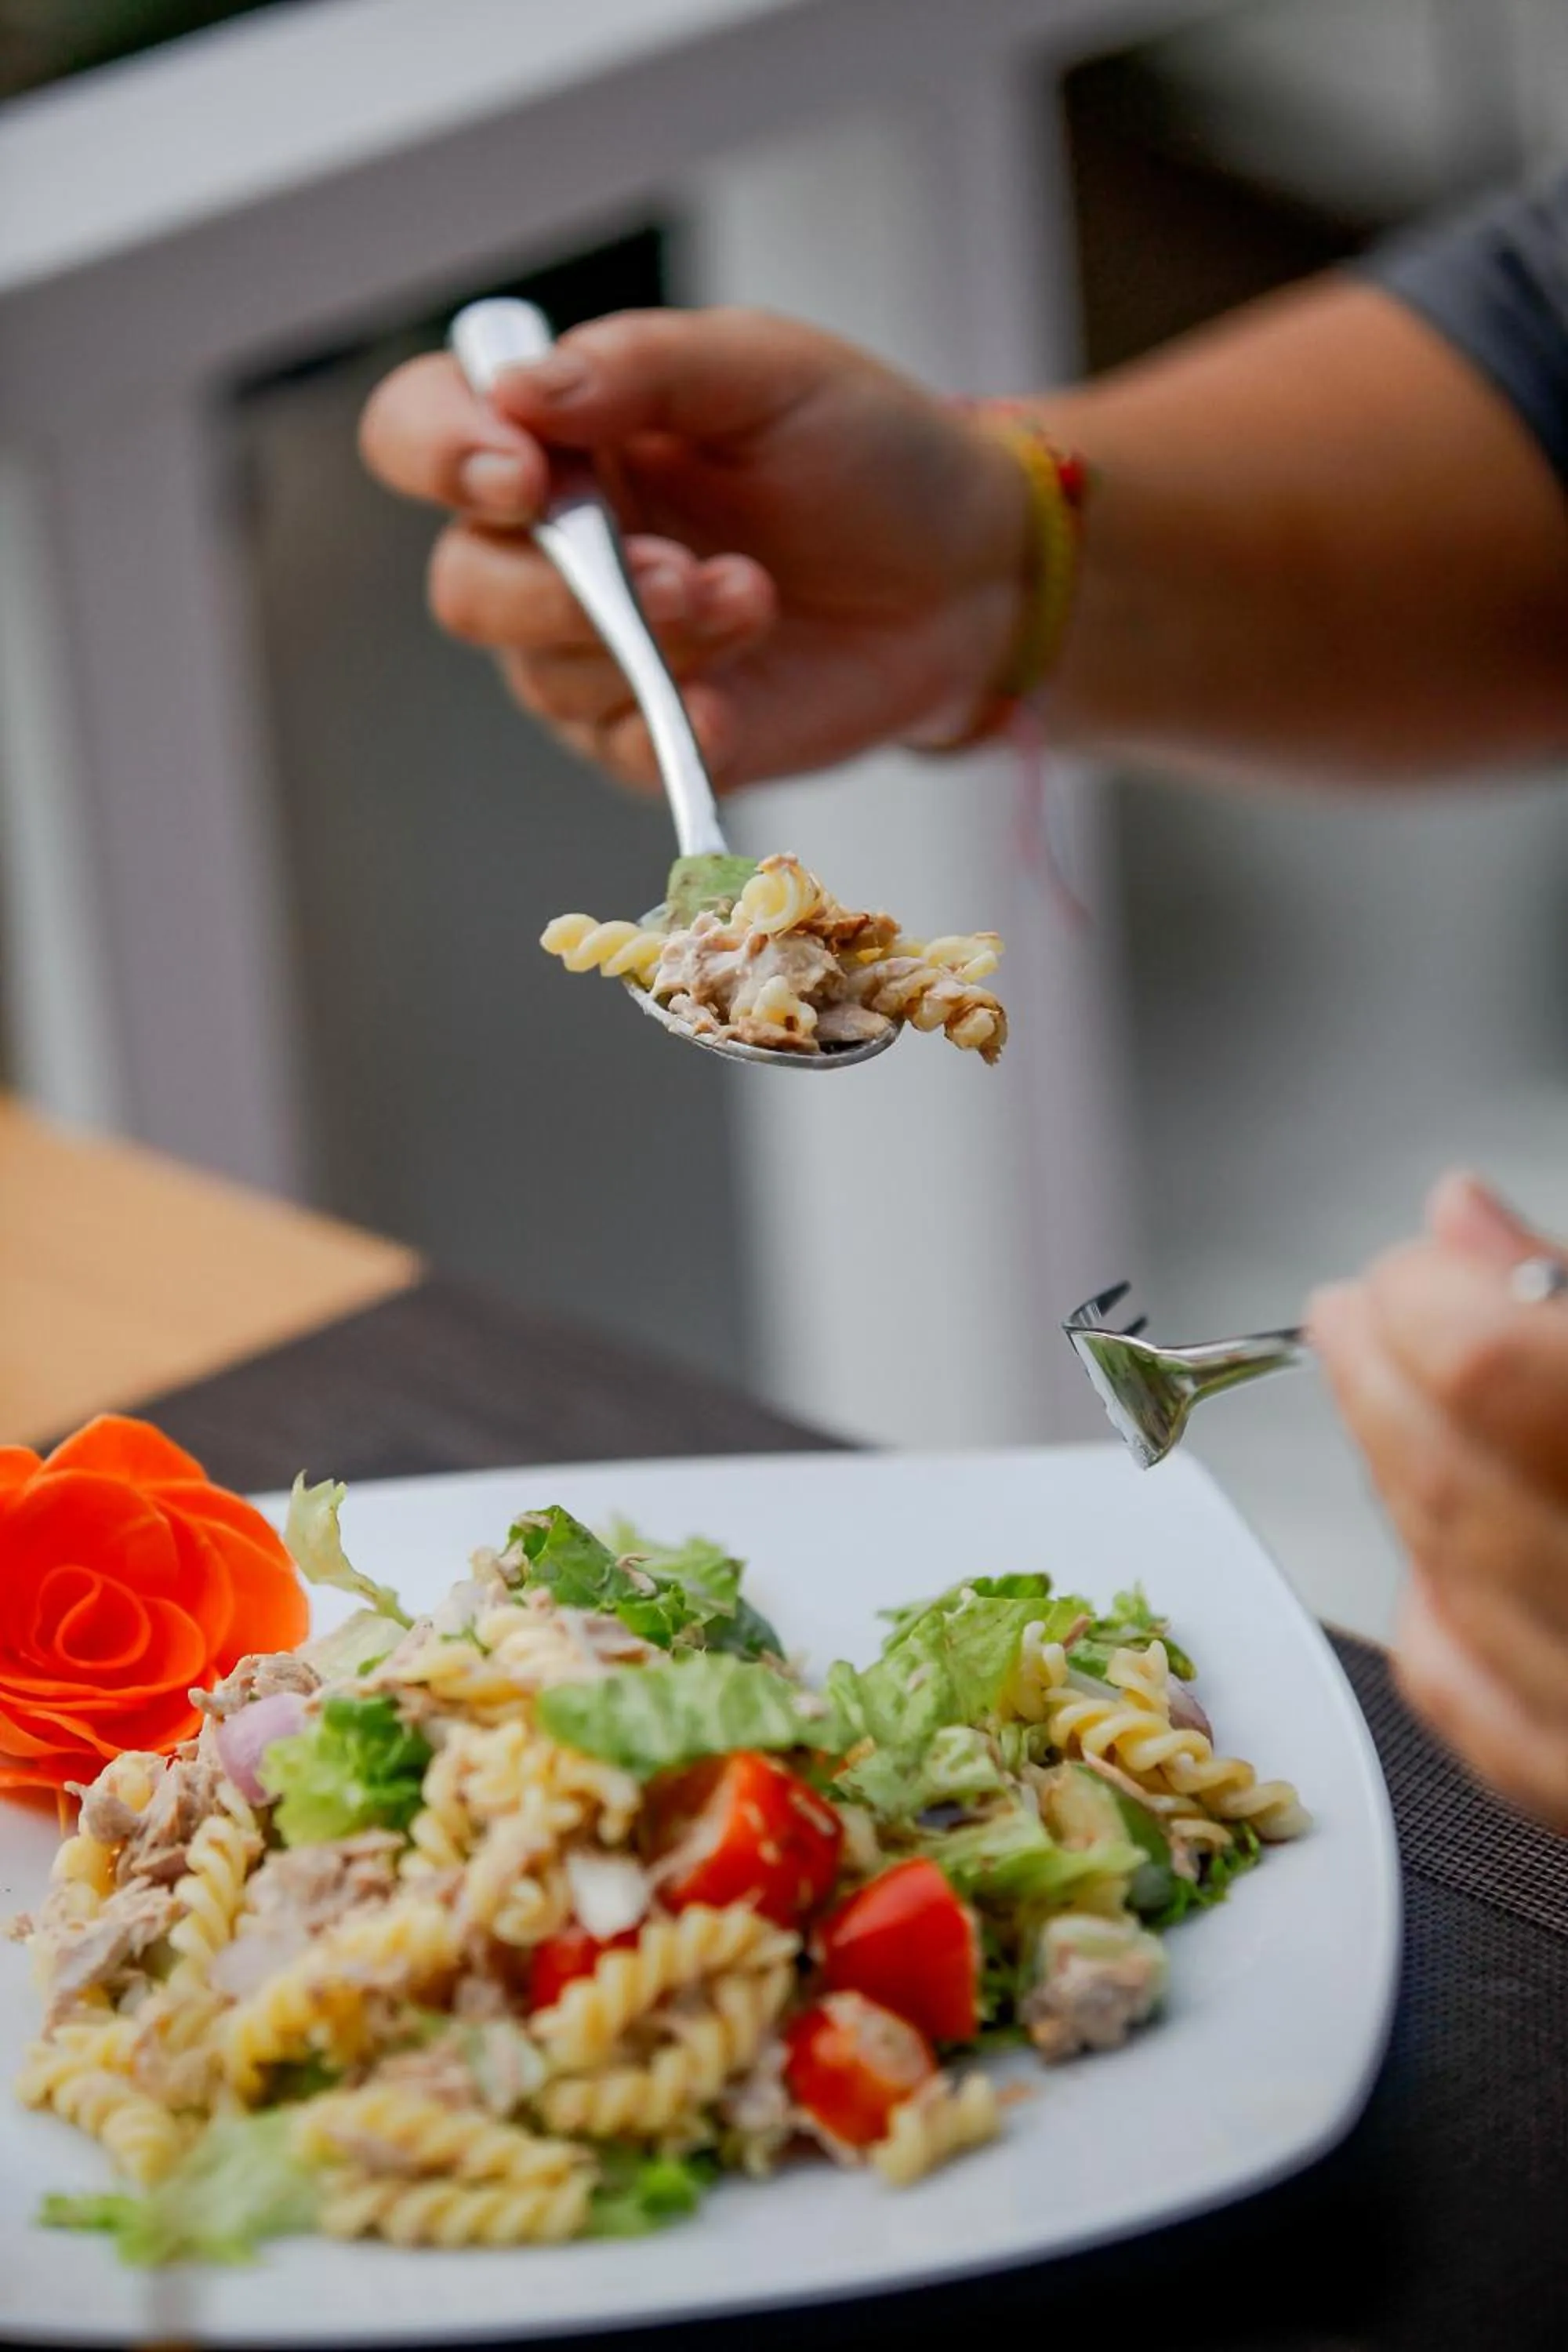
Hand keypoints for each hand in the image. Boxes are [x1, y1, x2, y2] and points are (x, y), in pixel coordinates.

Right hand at [358, 308, 1028, 789]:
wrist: (970, 572)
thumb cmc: (865, 454)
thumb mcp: (766, 370)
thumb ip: (643, 365)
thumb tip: (517, 390)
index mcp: (561, 439)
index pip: (420, 435)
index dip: (439, 455)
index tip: (523, 472)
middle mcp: (556, 550)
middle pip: (466, 588)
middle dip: (560, 590)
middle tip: (676, 570)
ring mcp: (601, 655)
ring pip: (545, 678)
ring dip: (651, 644)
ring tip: (755, 597)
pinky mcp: (661, 740)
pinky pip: (620, 754)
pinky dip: (674, 731)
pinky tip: (733, 704)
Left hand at [1310, 1172, 1567, 1825]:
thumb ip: (1565, 1294)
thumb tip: (1457, 1217)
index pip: (1486, 1371)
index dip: (1424, 1301)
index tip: (1409, 1266)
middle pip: (1447, 1483)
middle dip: (1378, 1377)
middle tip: (1357, 1315)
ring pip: (1445, 1587)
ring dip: (1400, 1476)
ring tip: (1395, 1400)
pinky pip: (1475, 1704)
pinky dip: (1442, 1613)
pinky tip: (1447, 1555)